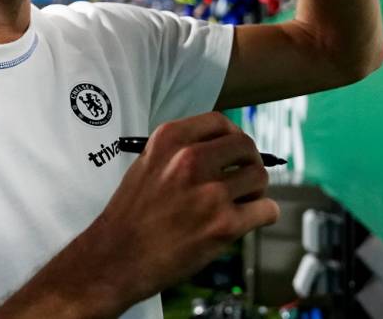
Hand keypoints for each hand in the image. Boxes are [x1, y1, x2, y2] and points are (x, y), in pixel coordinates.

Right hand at [83, 113, 278, 307]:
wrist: (115, 259)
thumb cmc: (130, 215)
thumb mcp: (146, 164)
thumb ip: (180, 151)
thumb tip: (220, 150)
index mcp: (169, 139)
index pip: (220, 123)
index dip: (233, 136)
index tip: (234, 152)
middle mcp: (190, 159)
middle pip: (245, 146)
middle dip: (250, 162)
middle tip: (243, 179)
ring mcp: (209, 192)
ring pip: (259, 177)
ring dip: (256, 190)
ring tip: (242, 203)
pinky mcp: (223, 224)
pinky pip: (266, 210)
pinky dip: (263, 215)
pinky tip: (248, 221)